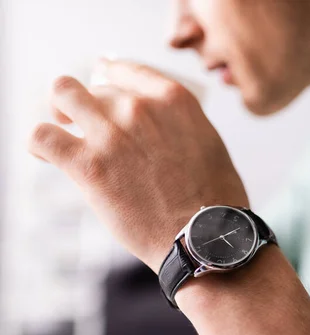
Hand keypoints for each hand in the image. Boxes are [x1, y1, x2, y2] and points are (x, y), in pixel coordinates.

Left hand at [28, 59, 249, 271]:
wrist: (202, 235)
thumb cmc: (214, 197)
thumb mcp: (209, 141)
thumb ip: (178, 122)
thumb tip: (159, 121)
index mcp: (173, 99)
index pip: (126, 69)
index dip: (111, 76)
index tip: (105, 86)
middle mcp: (139, 108)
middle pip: (97, 88)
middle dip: (92, 106)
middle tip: (91, 126)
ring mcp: (111, 134)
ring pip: (63, 94)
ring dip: (61, 109)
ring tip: (64, 128)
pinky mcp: (87, 165)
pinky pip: (42, 136)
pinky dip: (40, 143)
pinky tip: (46, 153)